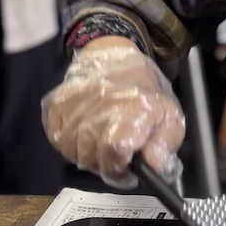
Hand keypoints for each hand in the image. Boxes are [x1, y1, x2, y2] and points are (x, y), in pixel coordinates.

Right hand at [40, 40, 185, 187]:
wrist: (115, 56)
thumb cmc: (144, 91)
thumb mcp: (170, 118)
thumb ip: (163, 147)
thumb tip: (153, 169)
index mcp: (133, 110)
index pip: (114, 151)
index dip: (119, 167)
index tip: (125, 166)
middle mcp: (100, 106)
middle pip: (91, 156)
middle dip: (104, 163)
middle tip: (115, 153)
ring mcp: (74, 104)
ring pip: (71, 151)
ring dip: (85, 154)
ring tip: (99, 141)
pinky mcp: (56, 104)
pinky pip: (56, 138)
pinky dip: (68, 142)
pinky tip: (83, 133)